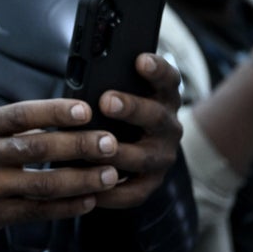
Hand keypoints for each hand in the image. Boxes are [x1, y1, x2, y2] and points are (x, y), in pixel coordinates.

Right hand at [0, 99, 121, 239]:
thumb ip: (12, 123)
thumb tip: (65, 117)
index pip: (20, 114)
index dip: (54, 112)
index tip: (85, 111)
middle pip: (37, 148)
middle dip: (79, 146)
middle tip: (109, 143)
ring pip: (42, 184)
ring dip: (81, 179)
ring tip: (109, 174)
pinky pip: (37, 211)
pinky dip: (67, 206)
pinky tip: (89, 199)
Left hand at [90, 52, 183, 208]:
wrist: (141, 147)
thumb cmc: (118, 110)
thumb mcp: (121, 90)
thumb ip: (110, 81)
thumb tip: (84, 71)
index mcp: (163, 97)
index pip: (167, 79)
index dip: (156, 69)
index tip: (140, 59)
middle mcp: (168, 126)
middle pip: (155, 116)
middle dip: (131, 108)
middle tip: (106, 101)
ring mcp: (162, 156)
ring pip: (143, 157)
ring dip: (118, 152)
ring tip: (92, 149)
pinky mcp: (151, 183)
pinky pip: (134, 192)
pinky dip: (112, 192)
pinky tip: (90, 189)